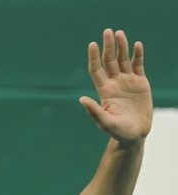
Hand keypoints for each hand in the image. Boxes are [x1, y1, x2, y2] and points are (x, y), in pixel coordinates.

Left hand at [79, 28, 152, 145]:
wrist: (134, 134)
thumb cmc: (118, 131)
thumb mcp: (105, 122)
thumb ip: (94, 111)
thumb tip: (81, 99)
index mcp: (104, 91)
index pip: (97, 70)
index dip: (94, 57)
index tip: (92, 44)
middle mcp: (114, 83)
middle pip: (109, 61)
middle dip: (108, 46)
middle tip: (107, 31)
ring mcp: (127, 82)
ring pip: (123, 60)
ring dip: (121, 46)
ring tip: (119, 33)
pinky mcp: (140, 83)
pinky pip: (138, 65)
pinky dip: (138, 55)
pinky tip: (137, 45)